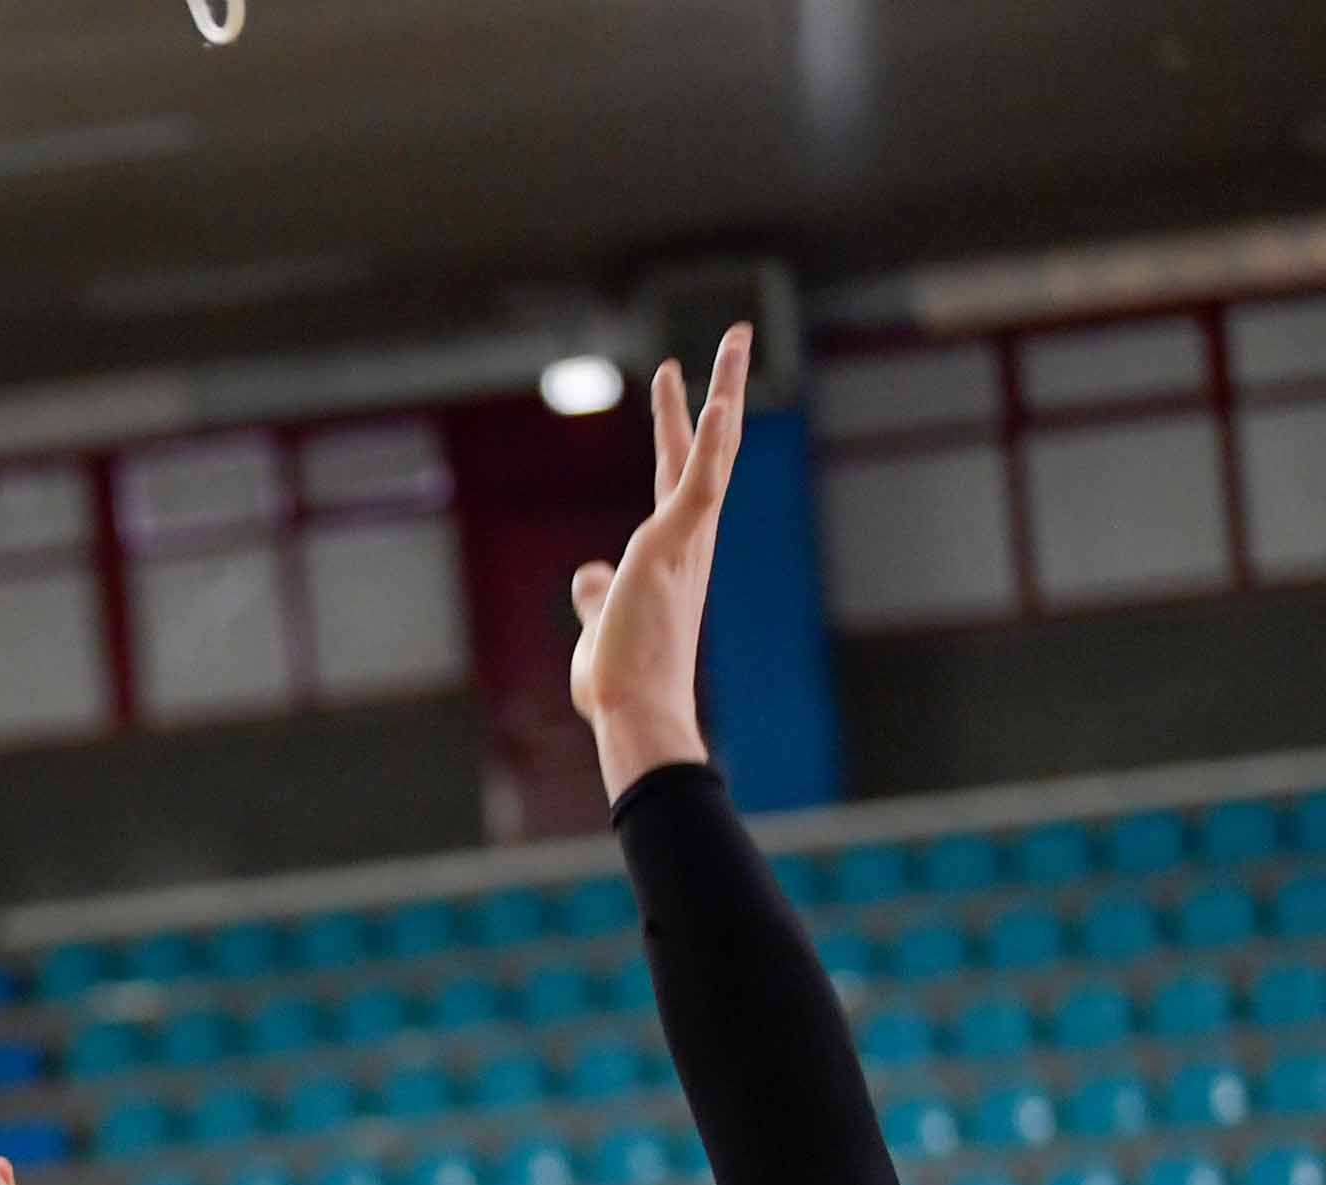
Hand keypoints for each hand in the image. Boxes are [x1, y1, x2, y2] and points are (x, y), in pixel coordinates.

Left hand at [569, 322, 747, 799]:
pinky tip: (719, 403)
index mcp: (671, 547)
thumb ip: (598, 591)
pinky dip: (711, 445)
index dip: (679, 421)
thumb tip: (588, 574)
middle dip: (722, 386)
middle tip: (737, 333)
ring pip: (712, 450)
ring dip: (726, 390)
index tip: (673, 376)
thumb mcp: (602, 620)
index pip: (678, 470)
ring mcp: (684, 539)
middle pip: (709, 445)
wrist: (634, 710)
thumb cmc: (622, 677)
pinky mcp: (672, 546)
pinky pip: (700, 486)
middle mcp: (689, 536)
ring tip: (737, 337)